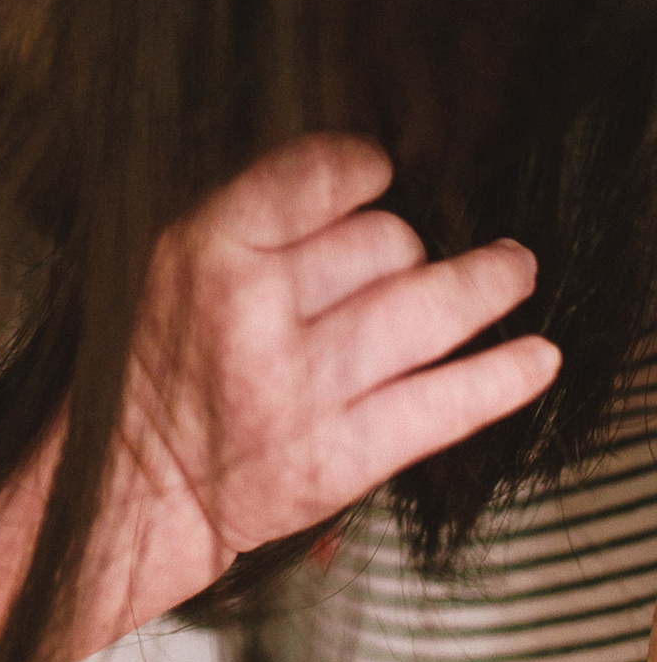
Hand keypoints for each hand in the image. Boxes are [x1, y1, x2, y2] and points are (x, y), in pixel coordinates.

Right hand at [99, 134, 559, 621]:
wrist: (127, 494)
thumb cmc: (155, 374)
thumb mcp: (170, 268)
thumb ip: (255, 222)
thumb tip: (367, 179)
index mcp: (202, 250)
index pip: (318, 175)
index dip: (365, 168)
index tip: (380, 173)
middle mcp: (250, 312)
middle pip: (385, 241)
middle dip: (406, 247)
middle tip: (409, 258)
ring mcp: (298, 387)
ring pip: (428, 309)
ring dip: (488, 285)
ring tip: (513, 272)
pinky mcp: (335, 456)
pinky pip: (443, 403)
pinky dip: (501, 377)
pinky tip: (535, 358)